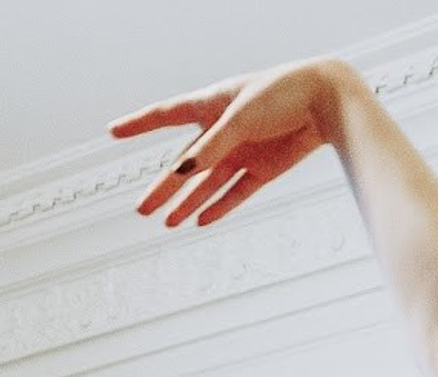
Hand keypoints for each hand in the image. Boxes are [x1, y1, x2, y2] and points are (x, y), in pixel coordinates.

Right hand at [113, 60, 344, 227]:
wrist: (324, 102)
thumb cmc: (282, 93)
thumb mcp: (241, 117)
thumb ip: (211, 147)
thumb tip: (181, 172)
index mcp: (211, 103)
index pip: (166, 114)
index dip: (139, 124)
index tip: (113, 131)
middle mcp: (222, 129)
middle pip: (184, 163)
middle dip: (162, 187)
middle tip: (141, 209)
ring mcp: (241, 151)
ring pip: (207, 183)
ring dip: (187, 203)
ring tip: (167, 223)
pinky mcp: (262, 169)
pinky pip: (235, 193)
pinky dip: (218, 207)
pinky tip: (200, 221)